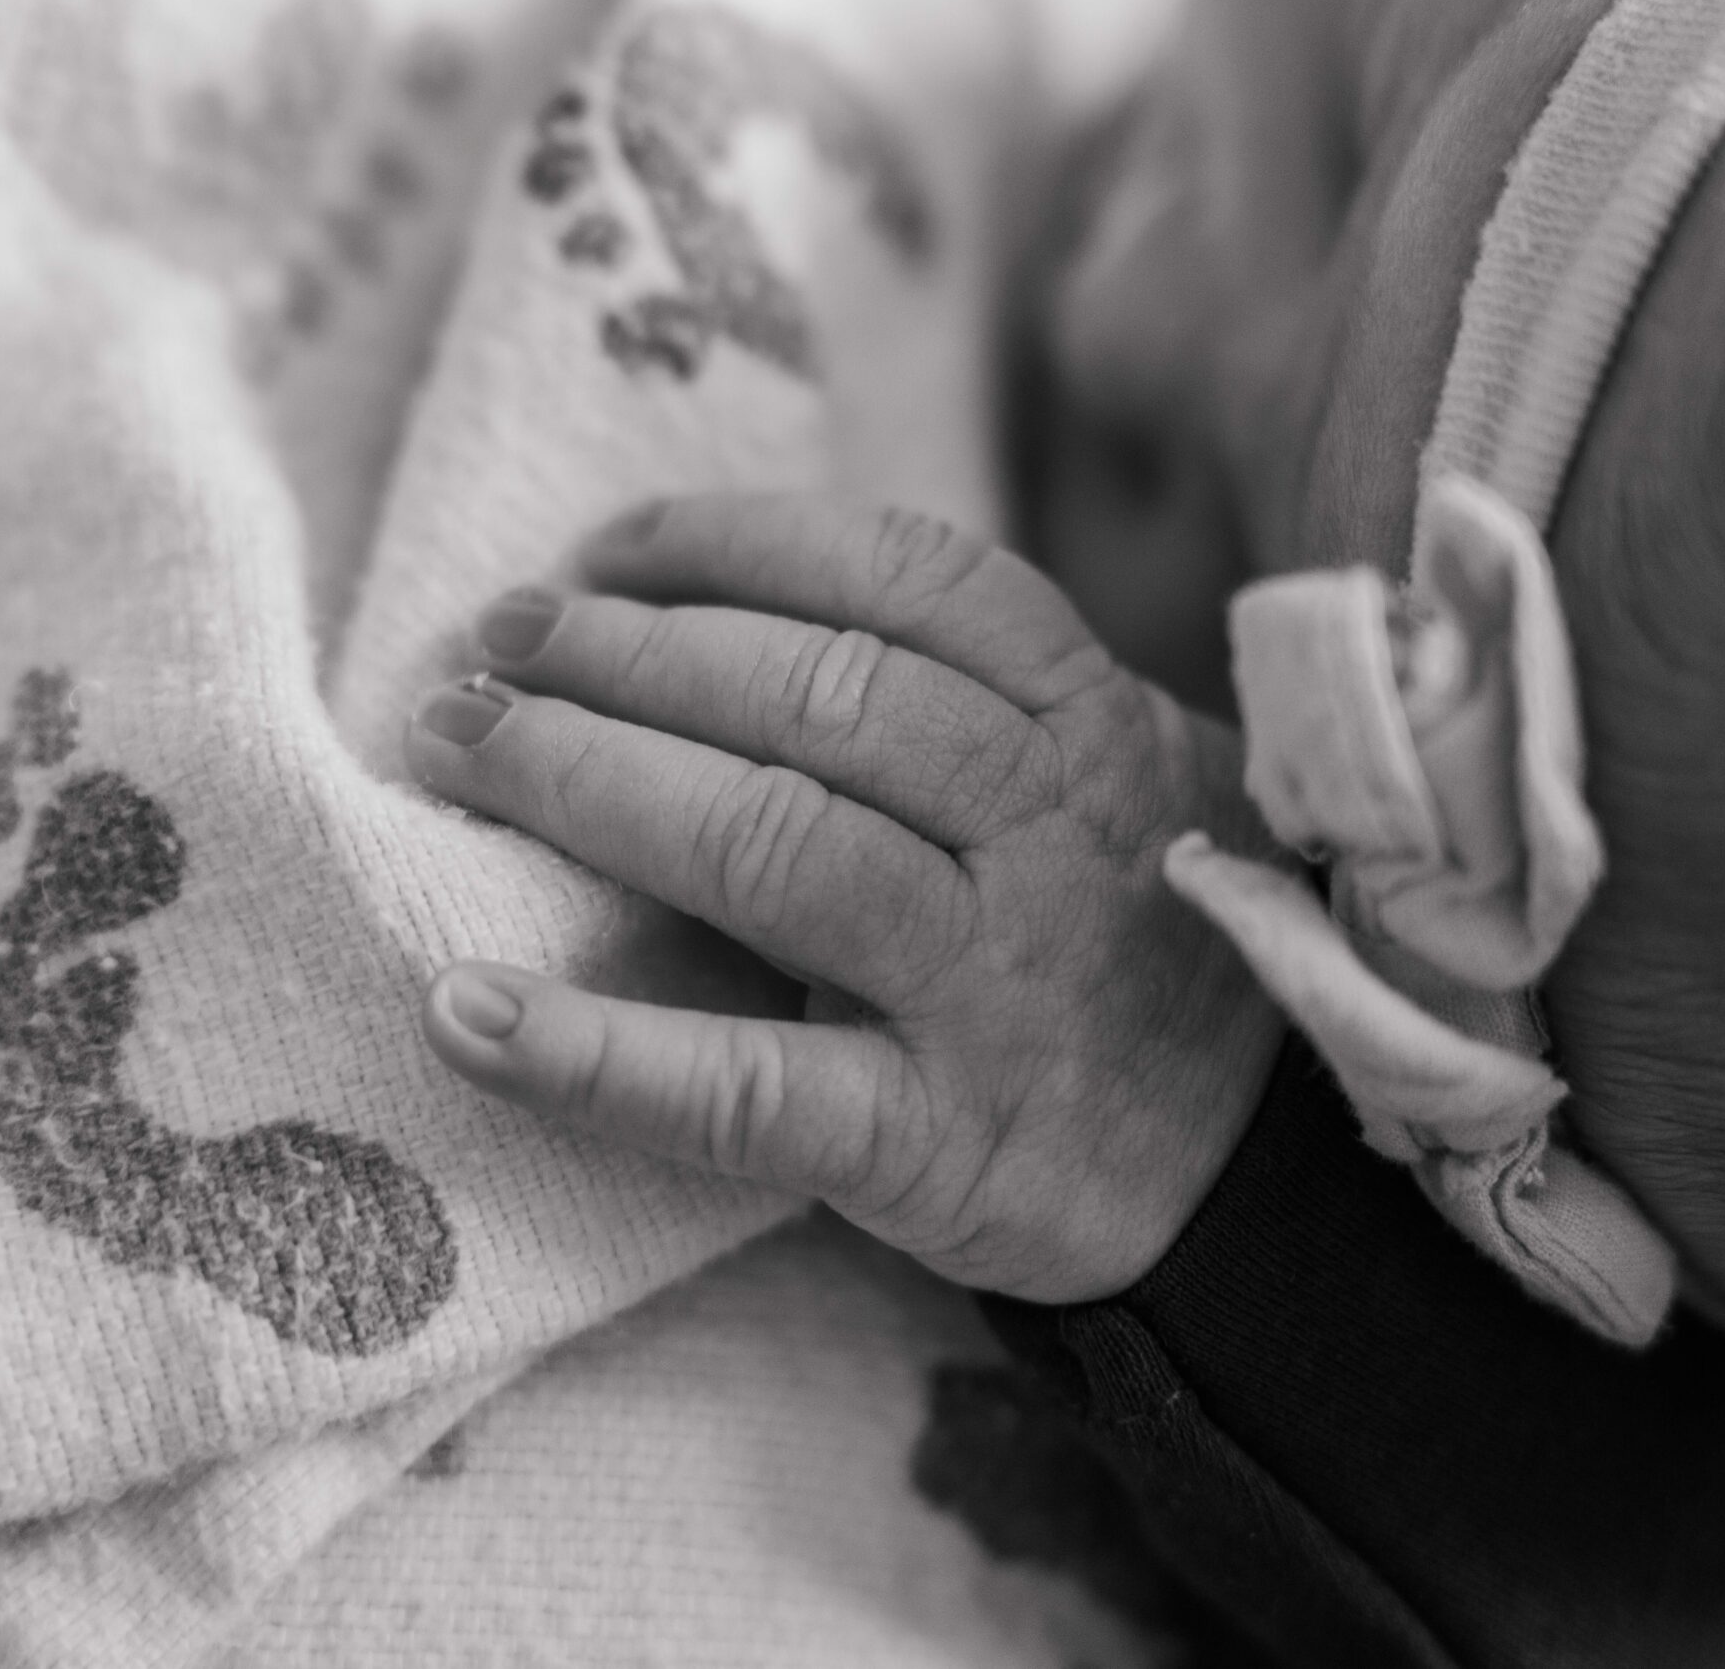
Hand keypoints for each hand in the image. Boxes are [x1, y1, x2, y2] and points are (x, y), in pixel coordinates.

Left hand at [405, 496, 1285, 1302]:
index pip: (905, 579)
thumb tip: (733, 607)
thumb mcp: (1121, 781)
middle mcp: (1053, 838)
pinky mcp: (937, 1143)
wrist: (1264, 1180)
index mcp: (1096, 726)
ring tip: (460, 746)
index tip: (604, 550)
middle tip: (490, 643)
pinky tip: (462, 1014)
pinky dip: (590, 1055)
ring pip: (773, 845)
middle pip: (817, 695)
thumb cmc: (1146, 944)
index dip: (733, 543)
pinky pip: (745, 1089)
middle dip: (626, 649)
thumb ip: (983, 695)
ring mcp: (995, 990)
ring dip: (587, 777)